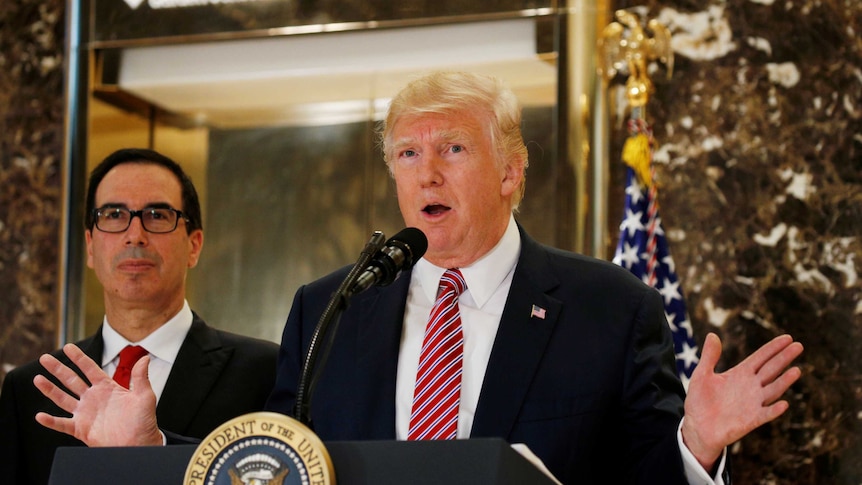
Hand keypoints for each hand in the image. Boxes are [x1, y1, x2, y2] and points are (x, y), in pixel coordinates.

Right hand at [33, 343, 162, 446]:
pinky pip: (62, 424)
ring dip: (50, 389)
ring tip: (37, 378)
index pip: (90, 369)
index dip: (79, 357)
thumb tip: (145, 358)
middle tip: (45, 358)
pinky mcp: (81, 429)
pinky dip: (51, 421)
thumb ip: (140, 378)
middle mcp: (93, 398)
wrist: (139, 444)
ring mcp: (85, 413)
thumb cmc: (144, 422)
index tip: (68, 346)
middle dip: (58, 369)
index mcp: (107, 388)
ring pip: (63, 398)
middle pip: (72, 380)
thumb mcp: (144, 397)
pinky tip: (40, 416)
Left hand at [681, 333, 802, 469]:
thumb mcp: (701, 375)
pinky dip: (774, 410)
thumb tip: (712, 334)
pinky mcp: (751, 420)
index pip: (761, 358)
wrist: (698, 428)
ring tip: (796, 370)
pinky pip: (765, 414)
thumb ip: (709, 357)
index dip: (773, 348)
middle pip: (771, 369)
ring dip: (784, 382)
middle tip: (799, 346)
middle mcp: (751, 387)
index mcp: (740, 374)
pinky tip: (783, 404)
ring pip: (773, 390)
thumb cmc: (700, 401)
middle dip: (784, 358)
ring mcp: (753, 403)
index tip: (788, 337)